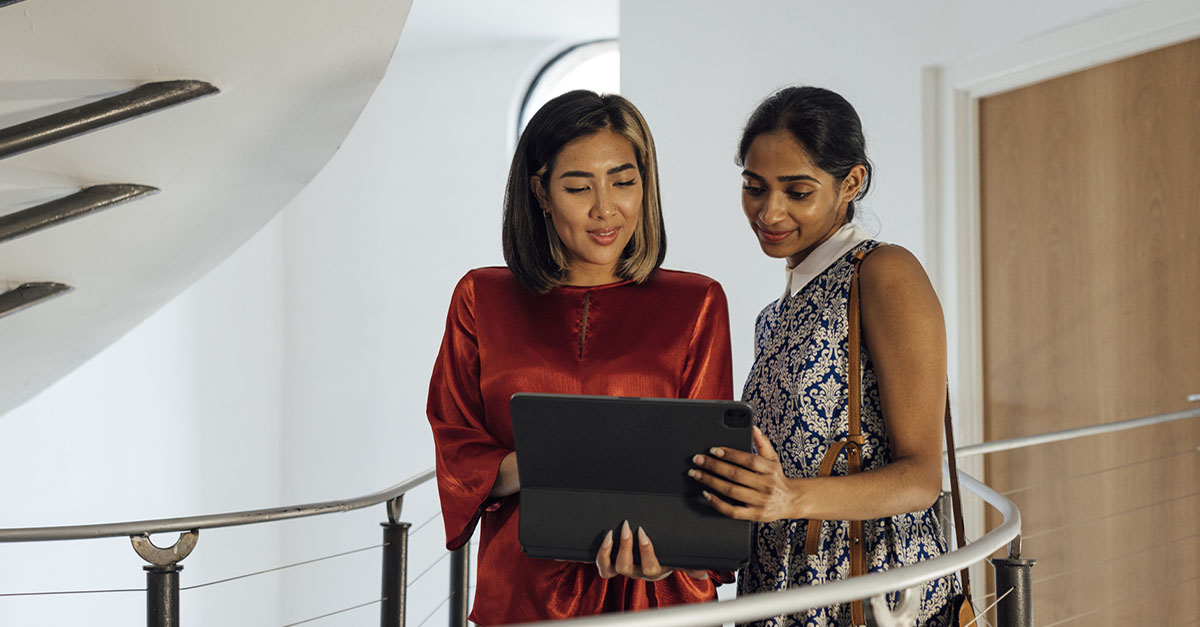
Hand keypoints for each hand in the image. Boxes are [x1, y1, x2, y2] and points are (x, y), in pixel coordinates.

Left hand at [594, 520, 708, 581]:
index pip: (649, 566)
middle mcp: (637, 572)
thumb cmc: (667, 555)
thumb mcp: (679, 559)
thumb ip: (691, 564)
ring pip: (613, 568)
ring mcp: (624, 569)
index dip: (645, 551)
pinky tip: (606, 537)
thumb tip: (704, 572)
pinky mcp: (612, 566)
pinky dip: (602, 554)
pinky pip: (603, 566)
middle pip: (626, 567)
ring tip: (612, 532)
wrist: (653, 558)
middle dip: (625, 546)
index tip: (643, 532)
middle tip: (627, 525)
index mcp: (654, 570)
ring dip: (609, 551)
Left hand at [689, 426, 798, 521]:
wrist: (790, 501)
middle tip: (698, 460)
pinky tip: (706, 493)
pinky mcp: (754, 515)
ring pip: (731, 491)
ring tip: (696, 474)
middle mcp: (765, 485)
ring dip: (710, 482)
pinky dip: (717, 503)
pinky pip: (733, 511)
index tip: (713, 450)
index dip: (730, 454)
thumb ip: (763, 443)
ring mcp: (760, 502)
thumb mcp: (773, 458)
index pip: (748, 460)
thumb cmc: (776, 477)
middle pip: (736, 475)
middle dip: (713, 466)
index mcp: (770, 469)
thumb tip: (753, 427)